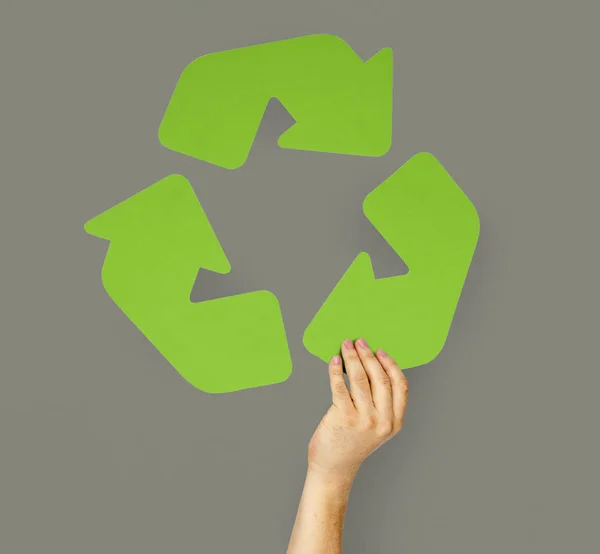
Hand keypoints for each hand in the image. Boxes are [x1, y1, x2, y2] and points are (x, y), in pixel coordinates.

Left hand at [308, 338, 408, 484]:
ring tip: (345, 346)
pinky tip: (334, 361)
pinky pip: (340, 386)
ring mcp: (364, 420)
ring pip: (360, 379)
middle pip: (380, 378)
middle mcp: (382, 421)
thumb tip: (370, 365)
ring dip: (352, 357)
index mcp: (394, 422)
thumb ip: (380, 404)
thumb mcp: (376, 427)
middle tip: (359, 342)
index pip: (400, 386)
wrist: (334, 467)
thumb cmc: (352, 443)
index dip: (390, 364)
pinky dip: (336, 370)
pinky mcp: (344, 417)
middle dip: (369, 356)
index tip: (380, 351)